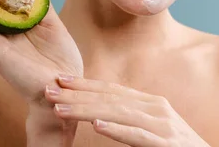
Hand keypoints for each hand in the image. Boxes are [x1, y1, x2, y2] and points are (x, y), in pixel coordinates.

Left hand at [42, 75, 210, 146]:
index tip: (59, 79)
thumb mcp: (152, 129)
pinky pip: (139, 137)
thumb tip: (100, 117)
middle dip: (77, 93)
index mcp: (150, 104)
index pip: (112, 90)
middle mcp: (156, 109)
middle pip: (110, 98)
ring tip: (62, 108)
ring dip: (88, 110)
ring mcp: (163, 126)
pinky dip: (119, 130)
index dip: (85, 84)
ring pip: (119, 114)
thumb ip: (129, 120)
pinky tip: (99, 126)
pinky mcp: (168, 145)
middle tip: (49, 89)